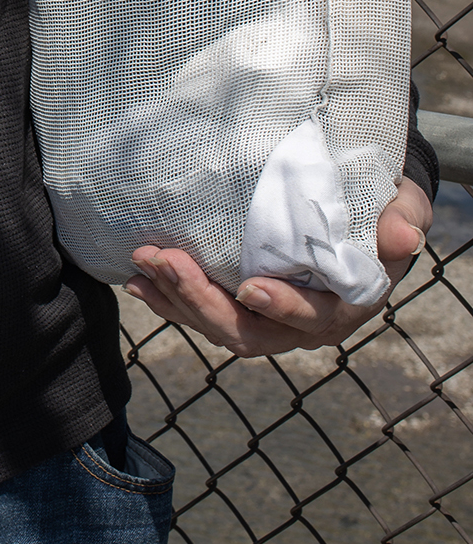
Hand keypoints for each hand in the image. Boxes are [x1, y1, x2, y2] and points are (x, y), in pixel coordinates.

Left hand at [125, 175, 432, 358]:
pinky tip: (139, 281)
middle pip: (248, 332)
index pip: (311, 319)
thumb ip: (404, 222)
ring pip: (217, 326)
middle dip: (202, 300)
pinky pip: (201, 314)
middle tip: (166, 261)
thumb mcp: (403, 211)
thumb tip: (402, 236)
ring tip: (144, 263)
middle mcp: (302, 326)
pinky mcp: (240, 308)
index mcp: (344, 307)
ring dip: (176, 298)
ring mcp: (268, 321)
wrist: (364, 218)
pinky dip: (169, 300)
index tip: (249, 287)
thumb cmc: (383, 214)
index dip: (282, 308)